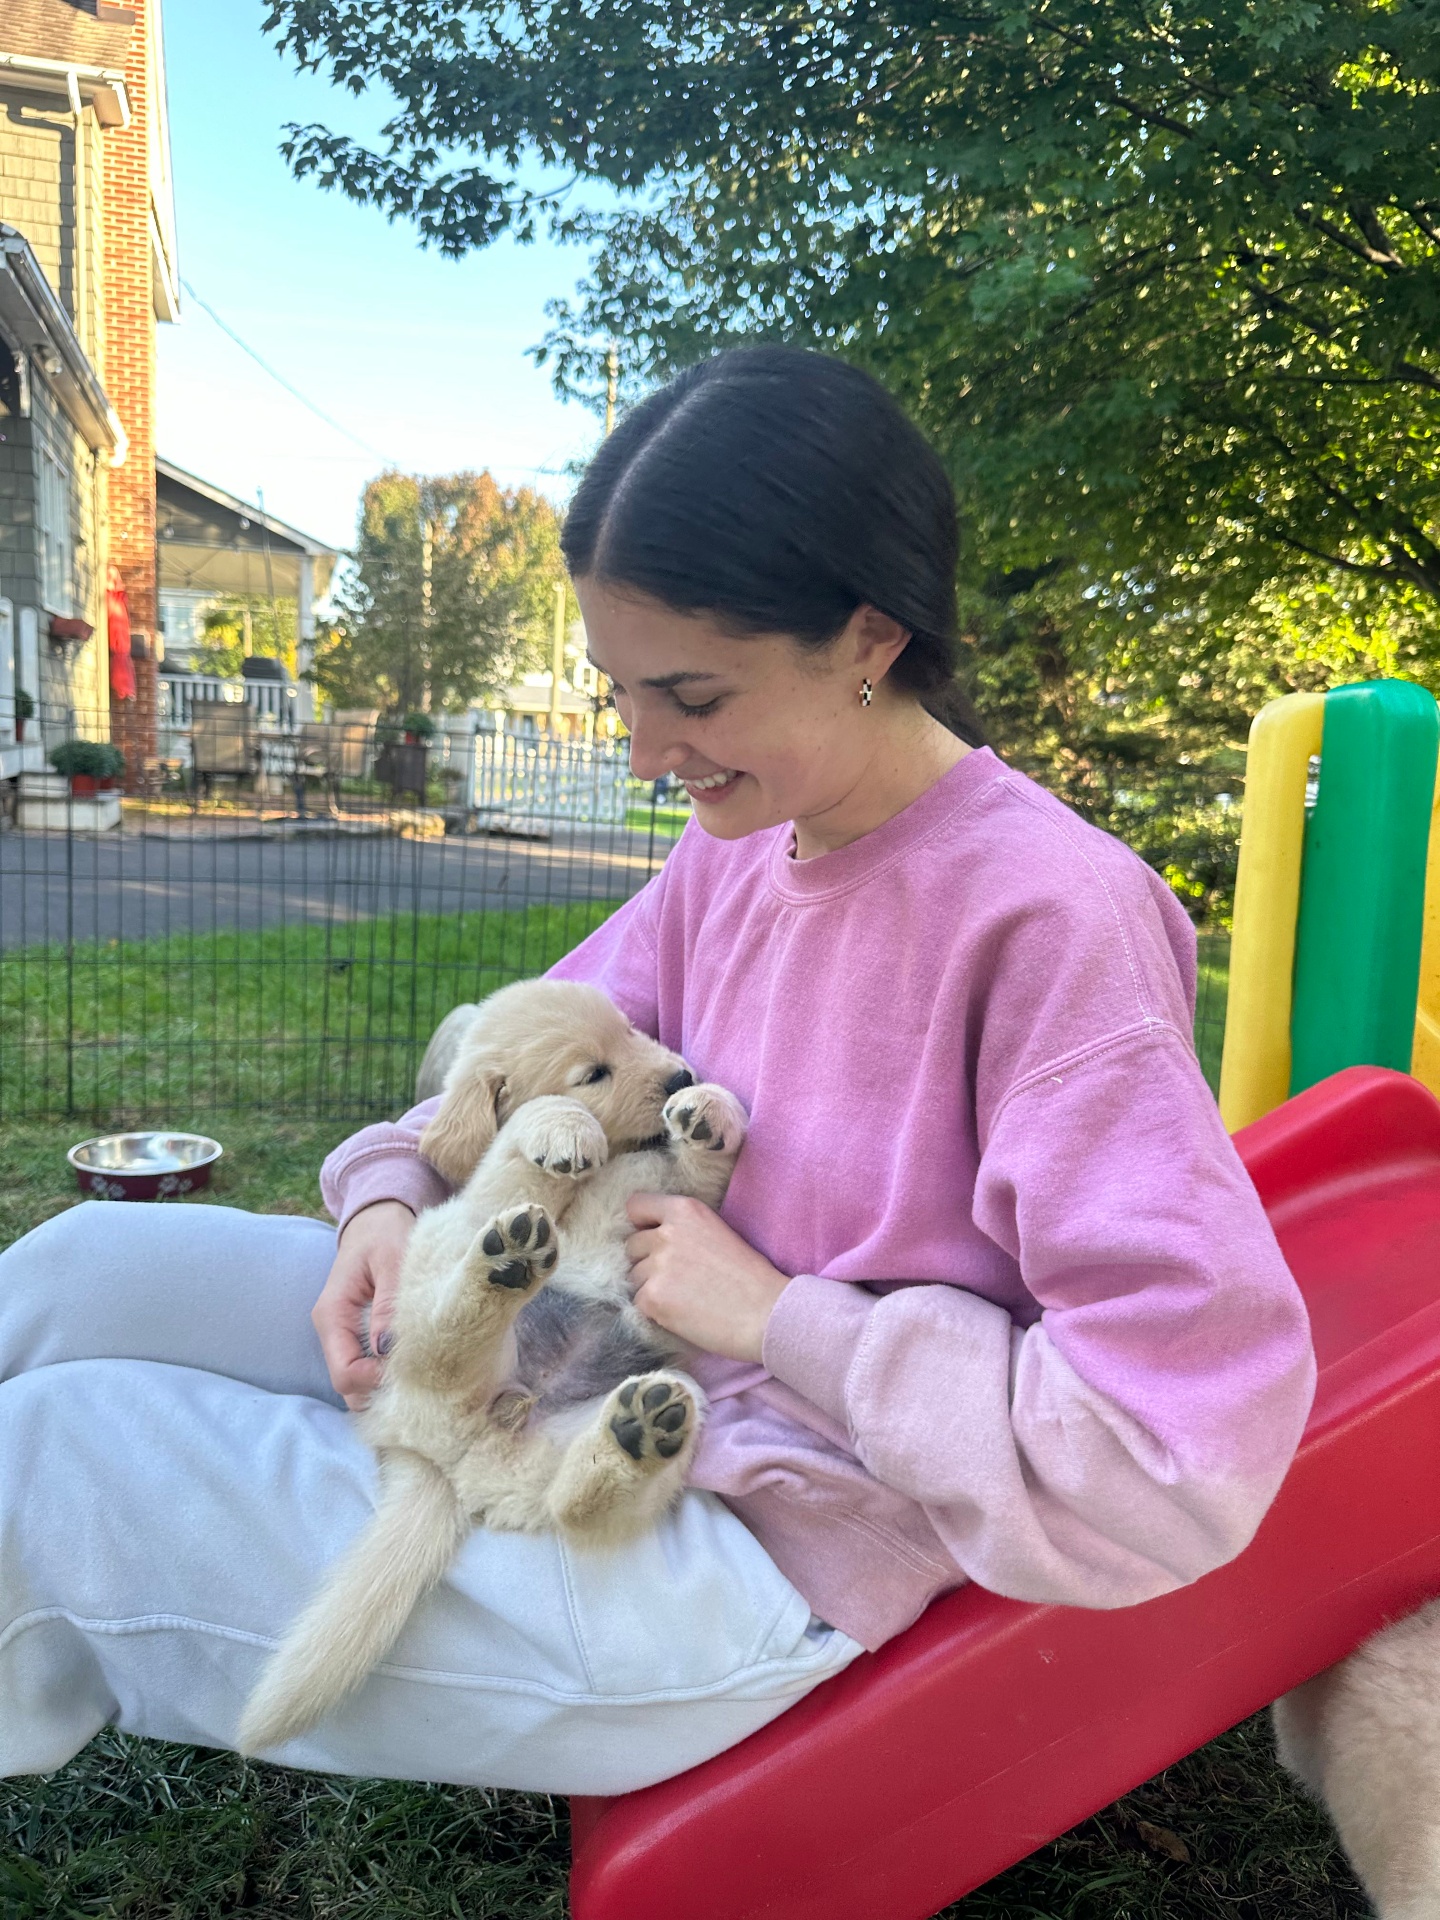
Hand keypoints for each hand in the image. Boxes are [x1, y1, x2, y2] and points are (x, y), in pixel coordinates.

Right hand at [314, 1200, 414, 1407]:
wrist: (378, 1219)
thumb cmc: (386, 1233)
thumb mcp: (392, 1260)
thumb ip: (388, 1304)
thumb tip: (387, 1350)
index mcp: (332, 1314)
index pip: (345, 1373)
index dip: (375, 1382)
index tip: (411, 1372)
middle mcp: (332, 1331)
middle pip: (348, 1386)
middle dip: (380, 1391)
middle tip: (421, 1379)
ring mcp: (342, 1335)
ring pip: (357, 1382)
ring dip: (384, 1386)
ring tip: (421, 1374)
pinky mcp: (356, 1335)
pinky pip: (366, 1367)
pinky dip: (385, 1374)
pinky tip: (413, 1366)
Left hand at [625, 1194, 790, 1363]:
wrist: (766, 1313)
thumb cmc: (750, 1276)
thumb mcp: (717, 1232)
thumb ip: (684, 1229)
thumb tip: (652, 1236)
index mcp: (685, 1210)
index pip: (636, 1206)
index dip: (642, 1225)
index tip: (652, 1238)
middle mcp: (666, 1232)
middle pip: (632, 1245)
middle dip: (647, 1260)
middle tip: (678, 1277)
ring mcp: (657, 1265)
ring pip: (634, 1276)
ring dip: (650, 1286)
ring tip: (683, 1297)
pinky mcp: (652, 1297)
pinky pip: (638, 1301)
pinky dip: (655, 1309)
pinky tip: (681, 1312)